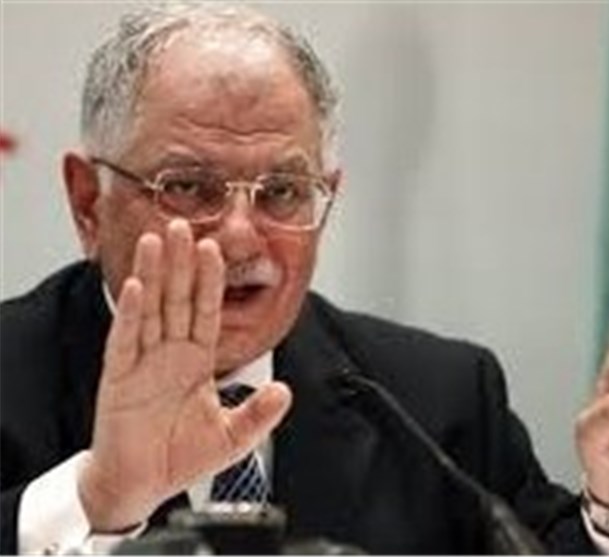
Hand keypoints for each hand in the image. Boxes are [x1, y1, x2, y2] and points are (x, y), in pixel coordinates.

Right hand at [78, 220, 291, 531]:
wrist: (141, 485)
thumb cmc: (180, 457)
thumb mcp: (232, 438)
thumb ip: (258, 414)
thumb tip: (286, 392)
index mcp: (196, 360)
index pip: (206, 310)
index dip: (210, 280)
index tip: (214, 247)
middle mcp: (169, 353)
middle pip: (176, 298)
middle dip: (179, 262)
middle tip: (180, 224)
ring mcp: (142, 362)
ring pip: (150, 309)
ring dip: (152, 274)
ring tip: (154, 240)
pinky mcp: (118, 378)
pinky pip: (124, 341)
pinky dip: (130, 314)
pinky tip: (136, 286)